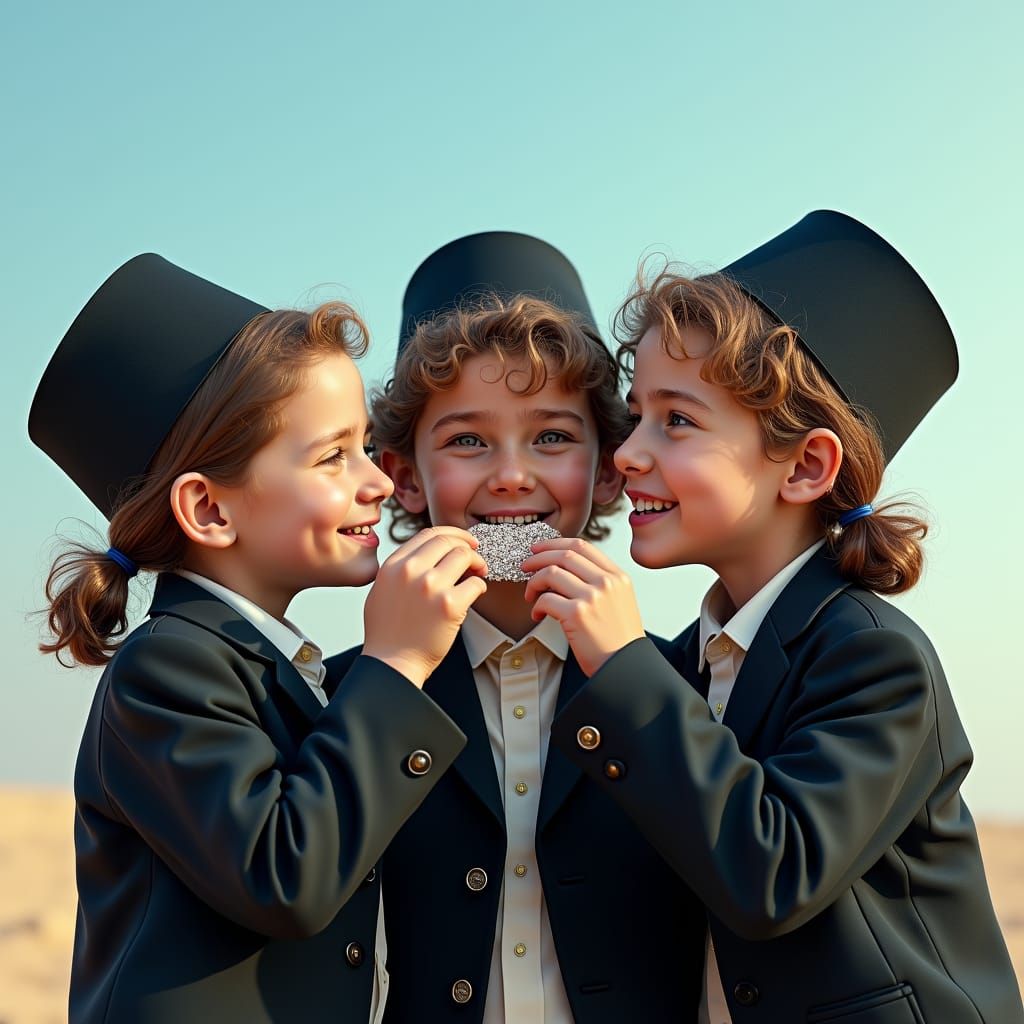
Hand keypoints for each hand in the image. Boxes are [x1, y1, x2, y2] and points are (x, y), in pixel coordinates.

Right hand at [363, 527, 486, 687]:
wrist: (392, 663)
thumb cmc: (388, 632)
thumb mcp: (383, 589)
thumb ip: (401, 568)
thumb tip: (426, 553)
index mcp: (394, 565)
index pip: (428, 534)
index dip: (451, 534)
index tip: (462, 541)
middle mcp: (411, 571)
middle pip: (449, 541)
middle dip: (468, 546)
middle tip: (476, 557)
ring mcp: (431, 586)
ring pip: (465, 556)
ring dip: (477, 563)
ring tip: (478, 574)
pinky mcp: (450, 605)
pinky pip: (476, 583)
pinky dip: (480, 586)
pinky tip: (475, 594)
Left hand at [521, 538, 644, 676]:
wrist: (625, 666)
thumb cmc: (618, 639)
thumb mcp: (619, 600)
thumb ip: (599, 582)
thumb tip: (563, 569)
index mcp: (617, 576)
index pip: (582, 545)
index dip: (555, 544)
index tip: (539, 549)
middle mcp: (606, 582)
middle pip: (564, 555)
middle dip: (538, 558)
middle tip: (525, 566)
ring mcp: (592, 596)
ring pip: (551, 573)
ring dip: (534, 582)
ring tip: (530, 595)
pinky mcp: (577, 614)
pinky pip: (546, 599)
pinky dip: (535, 605)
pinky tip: (536, 614)